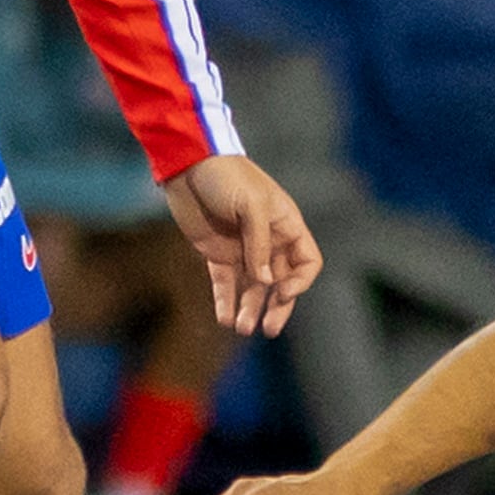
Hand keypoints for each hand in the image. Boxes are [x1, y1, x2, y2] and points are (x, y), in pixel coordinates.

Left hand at [163, 154, 322, 335]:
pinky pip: (226, 283)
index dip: (300, 281)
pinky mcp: (216, 254)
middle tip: (269, 329)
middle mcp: (268, 241)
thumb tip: (265, 282)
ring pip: (253, 288)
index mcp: (286, 226)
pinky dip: (226, 301)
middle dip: (277, 307)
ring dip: (250, 309)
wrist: (188, 165)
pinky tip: (223, 319)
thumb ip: (258, 243)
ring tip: (241, 328)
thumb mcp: (251, 205)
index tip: (282, 292)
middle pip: (281, 282)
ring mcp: (242, 249)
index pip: (307, 262)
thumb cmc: (227, 176)